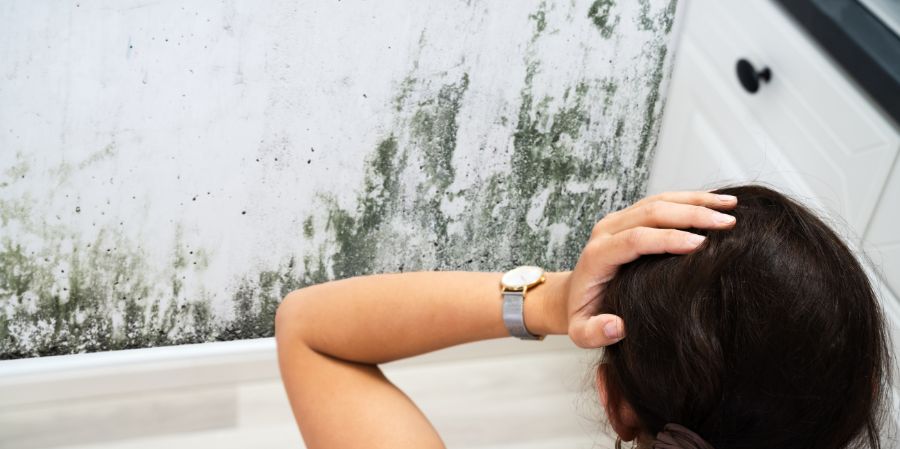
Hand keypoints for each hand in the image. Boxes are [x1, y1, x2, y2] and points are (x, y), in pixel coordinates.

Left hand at [565, 191, 737, 347]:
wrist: (571, 294)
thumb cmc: (582, 315)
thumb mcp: (581, 332)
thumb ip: (594, 333)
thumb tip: (617, 326)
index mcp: (597, 256)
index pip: (635, 239)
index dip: (668, 239)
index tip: (701, 245)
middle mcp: (606, 231)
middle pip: (651, 212)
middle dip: (692, 215)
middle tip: (728, 224)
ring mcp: (618, 220)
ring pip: (659, 201)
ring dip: (696, 201)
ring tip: (732, 206)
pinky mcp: (629, 216)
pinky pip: (661, 201)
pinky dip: (690, 199)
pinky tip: (716, 202)